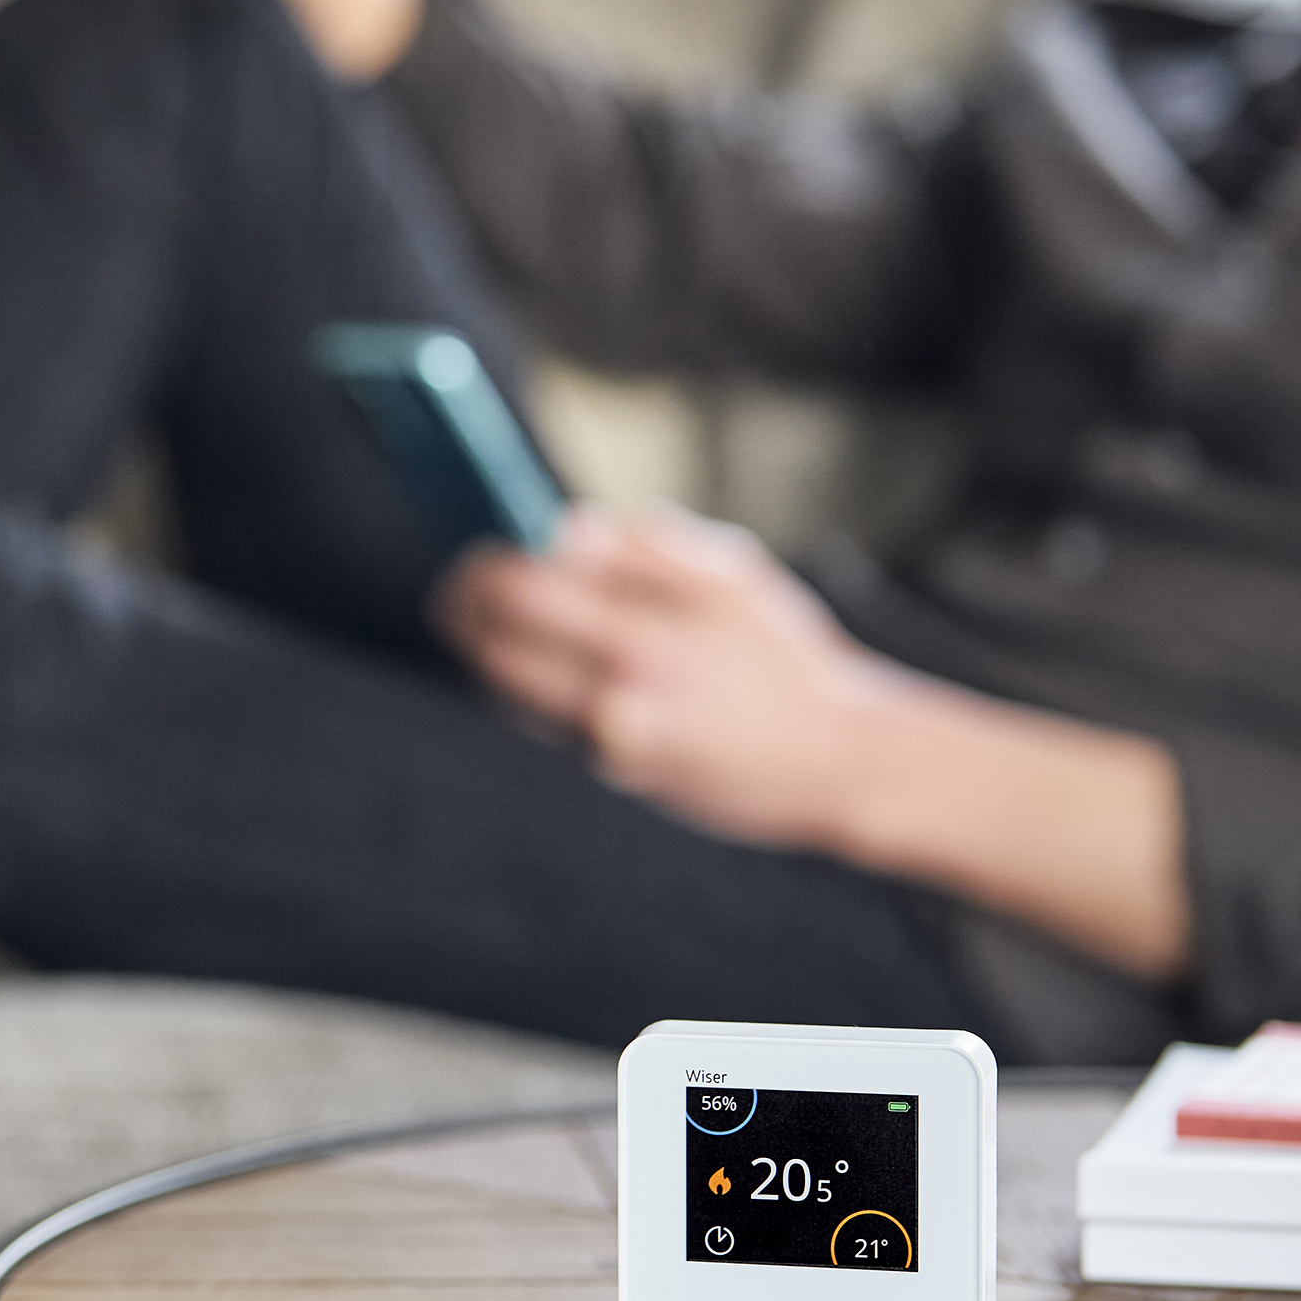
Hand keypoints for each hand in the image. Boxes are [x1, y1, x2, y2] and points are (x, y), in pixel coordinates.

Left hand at [440, 502, 1195, 982]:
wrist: (837, 760)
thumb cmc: (786, 655)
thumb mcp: (735, 575)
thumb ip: (646, 546)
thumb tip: (565, 528)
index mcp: (646, 628)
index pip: (523, 590)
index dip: (485, 566)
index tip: (479, 549)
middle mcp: (618, 691)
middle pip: (494, 646)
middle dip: (467, 611)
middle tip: (462, 589)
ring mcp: (613, 739)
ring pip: (507, 690)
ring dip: (487, 652)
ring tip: (490, 621)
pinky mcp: (619, 773)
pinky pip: (547, 724)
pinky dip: (529, 692)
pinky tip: (537, 666)